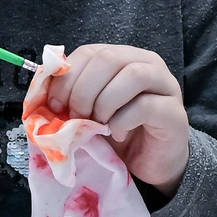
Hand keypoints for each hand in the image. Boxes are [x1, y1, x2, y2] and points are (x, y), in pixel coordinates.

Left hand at [39, 44, 189, 190]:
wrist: (150, 164)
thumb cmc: (117, 133)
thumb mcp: (88, 111)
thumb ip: (71, 96)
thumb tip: (41, 93)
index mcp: (124, 57)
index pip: (91, 52)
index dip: (67, 77)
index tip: (54, 105)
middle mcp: (148, 63)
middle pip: (109, 59)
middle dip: (83, 91)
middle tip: (76, 117)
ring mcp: (166, 86)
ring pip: (133, 76)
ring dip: (104, 103)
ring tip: (97, 125)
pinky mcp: (174, 113)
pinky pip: (146, 106)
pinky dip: (122, 121)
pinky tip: (117, 133)